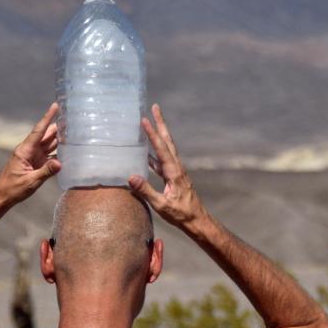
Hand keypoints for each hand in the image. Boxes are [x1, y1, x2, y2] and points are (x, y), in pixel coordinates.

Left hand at [0, 103, 61, 203]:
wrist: (3, 196)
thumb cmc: (13, 189)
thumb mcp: (30, 181)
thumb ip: (45, 172)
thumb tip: (60, 163)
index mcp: (24, 151)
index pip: (38, 131)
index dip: (47, 118)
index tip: (55, 106)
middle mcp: (29, 151)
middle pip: (46, 135)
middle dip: (57, 126)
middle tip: (71, 118)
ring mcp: (33, 157)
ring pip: (48, 144)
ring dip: (59, 138)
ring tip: (72, 131)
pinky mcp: (36, 164)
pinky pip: (49, 155)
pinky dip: (58, 152)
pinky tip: (68, 150)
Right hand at [128, 104, 206, 229]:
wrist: (196, 220)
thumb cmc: (181, 214)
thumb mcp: (162, 205)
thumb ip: (146, 191)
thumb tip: (131, 177)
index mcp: (174, 172)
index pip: (161, 148)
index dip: (152, 133)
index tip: (145, 119)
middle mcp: (176, 167)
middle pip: (167, 140)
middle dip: (161, 123)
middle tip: (155, 107)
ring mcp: (175, 171)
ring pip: (166, 148)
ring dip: (159, 134)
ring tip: (151, 122)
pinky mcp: (173, 177)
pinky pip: (162, 161)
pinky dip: (155, 152)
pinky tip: (146, 151)